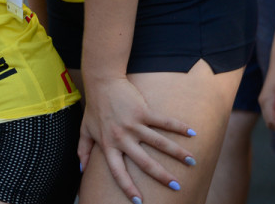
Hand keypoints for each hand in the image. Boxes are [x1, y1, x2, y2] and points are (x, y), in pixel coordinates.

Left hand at [78, 76, 195, 202]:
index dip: (127, 187)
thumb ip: (83, 150)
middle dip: (161, 176)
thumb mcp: (84, 130)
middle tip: (177, 186)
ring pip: (158, 142)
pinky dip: (178, 127)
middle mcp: (122, 137)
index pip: (118, 172)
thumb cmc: (94, 107)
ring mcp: (133, 124)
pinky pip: (163, 121)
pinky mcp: (142, 111)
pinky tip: (192, 133)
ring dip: (176, 153)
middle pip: (144, 162)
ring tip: (191, 161)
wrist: (102, 82)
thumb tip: (81, 169)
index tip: (139, 201)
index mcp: (108, 145)